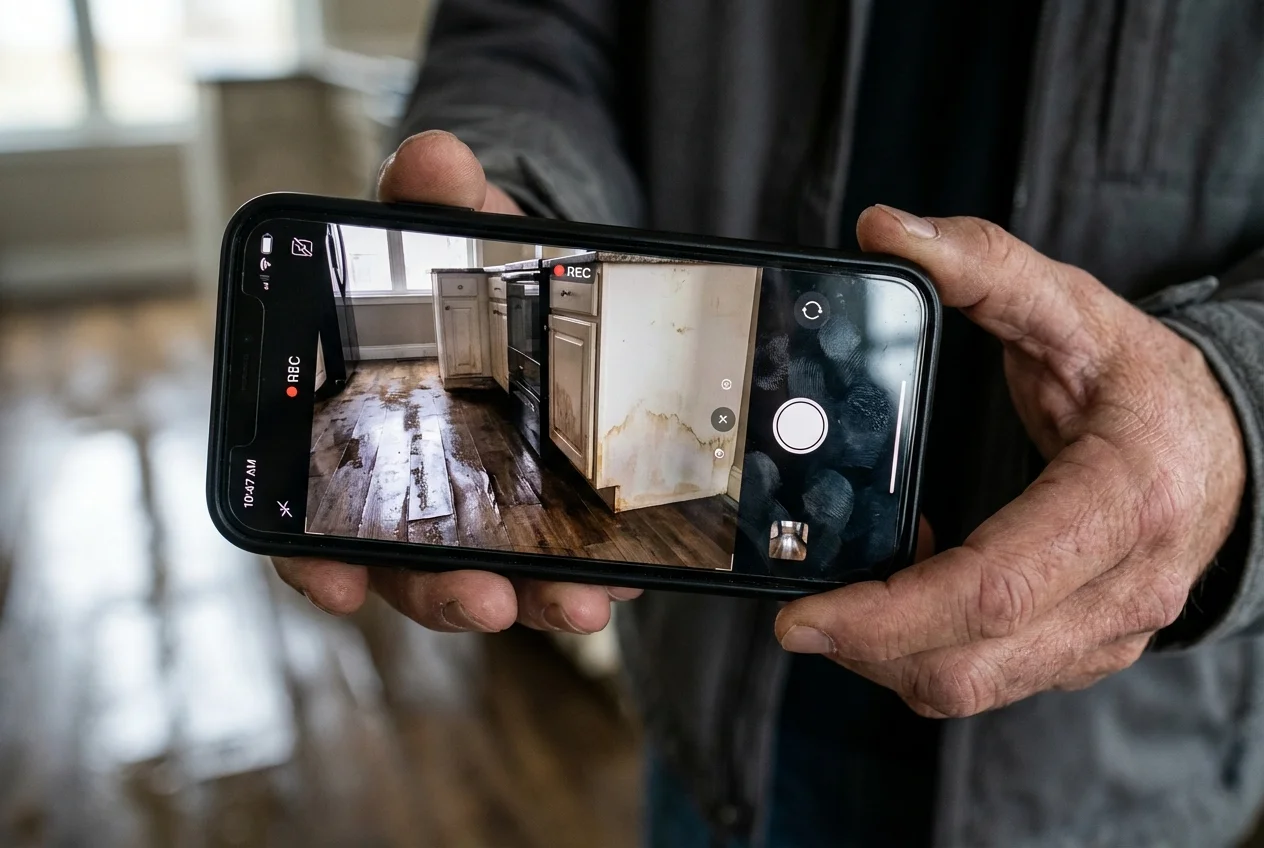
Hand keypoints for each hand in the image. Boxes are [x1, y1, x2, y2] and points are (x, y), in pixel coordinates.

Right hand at [274, 130, 640, 633]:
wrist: (535, 283)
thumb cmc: (471, 264)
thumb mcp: (457, 227)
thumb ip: (436, 201)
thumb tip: (433, 157)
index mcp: (362, 437)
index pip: (311, 520)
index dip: (312, 563)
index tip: (337, 585)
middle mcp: (413, 493)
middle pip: (410, 571)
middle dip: (448, 593)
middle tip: (488, 600)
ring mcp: (481, 516)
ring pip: (492, 581)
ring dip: (532, 600)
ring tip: (582, 599)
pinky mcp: (545, 518)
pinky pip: (559, 561)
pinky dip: (589, 572)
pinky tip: (628, 572)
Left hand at [775, 205, 1246, 717]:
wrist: (1236, 448)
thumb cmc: (1151, 385)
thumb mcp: (1078, 312)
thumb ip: (986, 267)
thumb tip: (886, 230)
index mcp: (1120, 504)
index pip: (991, 590)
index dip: (887, 615)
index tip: (803, 615)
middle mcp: (1122, 590)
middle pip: (968, 664)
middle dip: (864, 651)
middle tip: (795, 616)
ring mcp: (1108, 633)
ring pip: (973, 686)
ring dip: (889, 658)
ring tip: (845, 601)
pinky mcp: (1087, 649)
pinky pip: (993, 678)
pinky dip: (930, 651)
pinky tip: (906, 594)